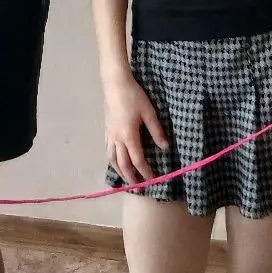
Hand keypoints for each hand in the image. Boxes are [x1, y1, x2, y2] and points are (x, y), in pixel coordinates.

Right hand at [104, 69, 168, 184]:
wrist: (115, 84)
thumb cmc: (134, 96)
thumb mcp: (149, 113)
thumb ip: (157, 131)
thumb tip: (165, 148)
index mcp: (129, 136)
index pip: (138, 160)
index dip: (145, 171)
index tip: (152, 179)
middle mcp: (117, 139)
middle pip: (123, 164)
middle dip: (131, 177)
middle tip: (138, 188)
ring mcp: (110, 135)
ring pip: (113, 159)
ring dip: (120, 172)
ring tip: (126, 180)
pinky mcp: (106, 129)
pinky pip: (108, 150)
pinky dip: (112, 160)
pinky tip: (116, 161)